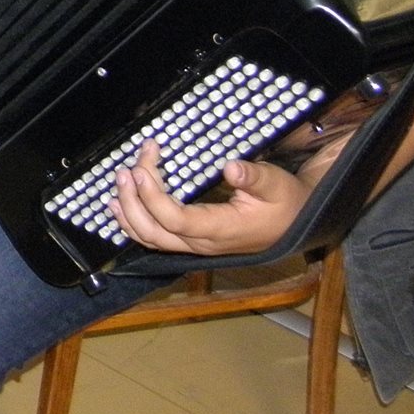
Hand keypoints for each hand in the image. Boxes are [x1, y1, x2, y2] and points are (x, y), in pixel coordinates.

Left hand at [109, 138, 309, 256]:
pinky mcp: (192, 241)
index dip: (153, 196)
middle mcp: (203, 243)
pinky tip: (118, 204)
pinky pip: (155, 239)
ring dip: (128, 211)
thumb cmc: (285, 203)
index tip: (142, 168)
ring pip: (150, 238)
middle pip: (155, 231)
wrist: (295, 224)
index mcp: (222, 229)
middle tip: (127, 168)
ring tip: (120, 181)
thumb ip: (254, 177)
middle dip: (134, 200)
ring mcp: (196, 245)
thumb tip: (231, 168)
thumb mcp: (276, 185)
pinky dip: (132, 223)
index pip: (176, 220)